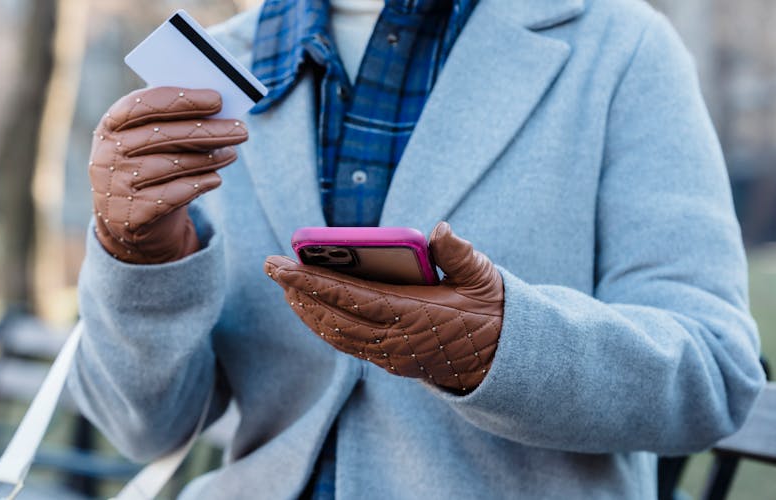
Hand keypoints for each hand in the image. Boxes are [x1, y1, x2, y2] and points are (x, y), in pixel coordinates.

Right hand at [89, 86, 247, 263]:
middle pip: (162, 135)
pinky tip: (216, 179)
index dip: (181, 99)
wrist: (127, 220)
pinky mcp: (129, 215)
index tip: (218, 99)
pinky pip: (172, 196)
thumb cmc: (146, 167)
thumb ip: (172, 121)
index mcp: (109, 126)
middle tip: (241, 130)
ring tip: (231, 153)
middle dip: (206, 131)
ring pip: (170, 165)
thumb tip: (216, 109)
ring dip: (208, 159)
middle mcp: (107, 154)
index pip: (142, 104)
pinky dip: (198, 185)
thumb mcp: (149, 141)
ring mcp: (115, 186)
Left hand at [264, 222, 503, 391]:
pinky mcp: (390, 362)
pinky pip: (347, 344)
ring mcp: (391, 356)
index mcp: (416, 316)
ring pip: (336, 335)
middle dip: (299, 292)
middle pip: (335, 317)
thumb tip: (440, 230)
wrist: (502, 359)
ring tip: (285, 285)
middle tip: (272, 267)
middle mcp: (397, 341)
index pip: (354, 298)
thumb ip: (459, 254)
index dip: (314, 283)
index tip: (283, 268)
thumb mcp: (483, 277)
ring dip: (306, 310)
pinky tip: (308, 307)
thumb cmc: (490, 309)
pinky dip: (322, 325)